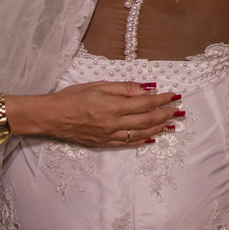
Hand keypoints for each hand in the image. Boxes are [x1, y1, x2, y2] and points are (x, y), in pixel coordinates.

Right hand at [37, 82, 179, 147]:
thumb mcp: (99, 85)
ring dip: (158, 129)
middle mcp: (113, 123)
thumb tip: (146, 88)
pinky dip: (141, 141)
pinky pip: (126, 143)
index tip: (174, 96)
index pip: (145, 104)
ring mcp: (108, 135)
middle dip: (165, 115)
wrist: (50, 117)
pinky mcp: (102, 143)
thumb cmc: (72, 97)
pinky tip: (151, 138)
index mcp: (113, 106)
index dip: (162, 100)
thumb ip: (124, 88)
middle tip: (178, 111)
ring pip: (139, 134)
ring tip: (171, 125)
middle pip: (146, 120)